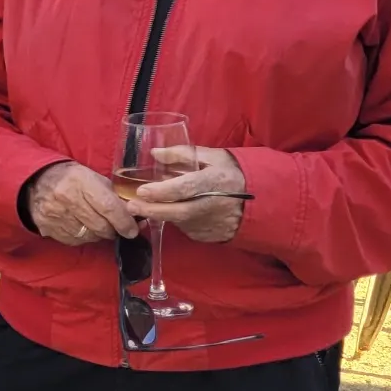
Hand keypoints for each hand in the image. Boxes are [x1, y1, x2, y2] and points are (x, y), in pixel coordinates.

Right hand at [24, 161, 138, 245]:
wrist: (36, 181)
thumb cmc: (71, 178)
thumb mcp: (93, 177)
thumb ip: (112, 195)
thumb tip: (133, 215)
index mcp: (80, 181)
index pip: (108, 207)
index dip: (124, 222)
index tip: (132, 230)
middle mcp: (66, 198)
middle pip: (100, 226)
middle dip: (113, 230)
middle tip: (118, 228)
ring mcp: (55, 215)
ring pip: (88, 236)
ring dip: (98, 234)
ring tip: (99, 225)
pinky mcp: (48, 227)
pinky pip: (75, 240)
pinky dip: (83, 237)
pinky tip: (83, 227)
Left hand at [129, 146, 247, 243]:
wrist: (260, 202)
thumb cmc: (232, 174)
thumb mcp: (213, 157)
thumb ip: (183, 154)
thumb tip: (154, 153)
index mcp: (215, 181)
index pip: (186, 188)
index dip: (163, 191)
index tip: (142, 191)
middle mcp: (212, 205)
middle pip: (178, 212)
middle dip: (151, 210)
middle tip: (131, 206)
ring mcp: (211, 224)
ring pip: (179, 220)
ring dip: (163, 213)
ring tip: (154, 202)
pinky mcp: (208, 236)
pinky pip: (186, 227)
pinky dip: (177, 219)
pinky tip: (178, 209)